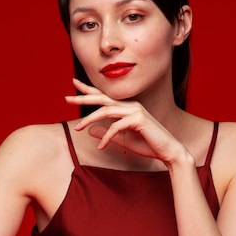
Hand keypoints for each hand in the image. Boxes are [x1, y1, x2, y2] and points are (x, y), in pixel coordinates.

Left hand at [65, 79, 190, 165]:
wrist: (169, 151)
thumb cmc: (148, 145)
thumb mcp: (122, 140)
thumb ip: (106, 134)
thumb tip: (89, 131)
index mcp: (127, 107)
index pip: (105, 96)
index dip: (89, 90)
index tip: (74, 84)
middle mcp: (131, 105)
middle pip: (102, 98)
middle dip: (83, 97)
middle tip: (66, 98)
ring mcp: (135, 111)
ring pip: (105, 111)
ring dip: (89, 120)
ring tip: (77, 129)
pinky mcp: (139, 120)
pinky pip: (116, 127)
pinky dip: (106, 138)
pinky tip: (101, 147)